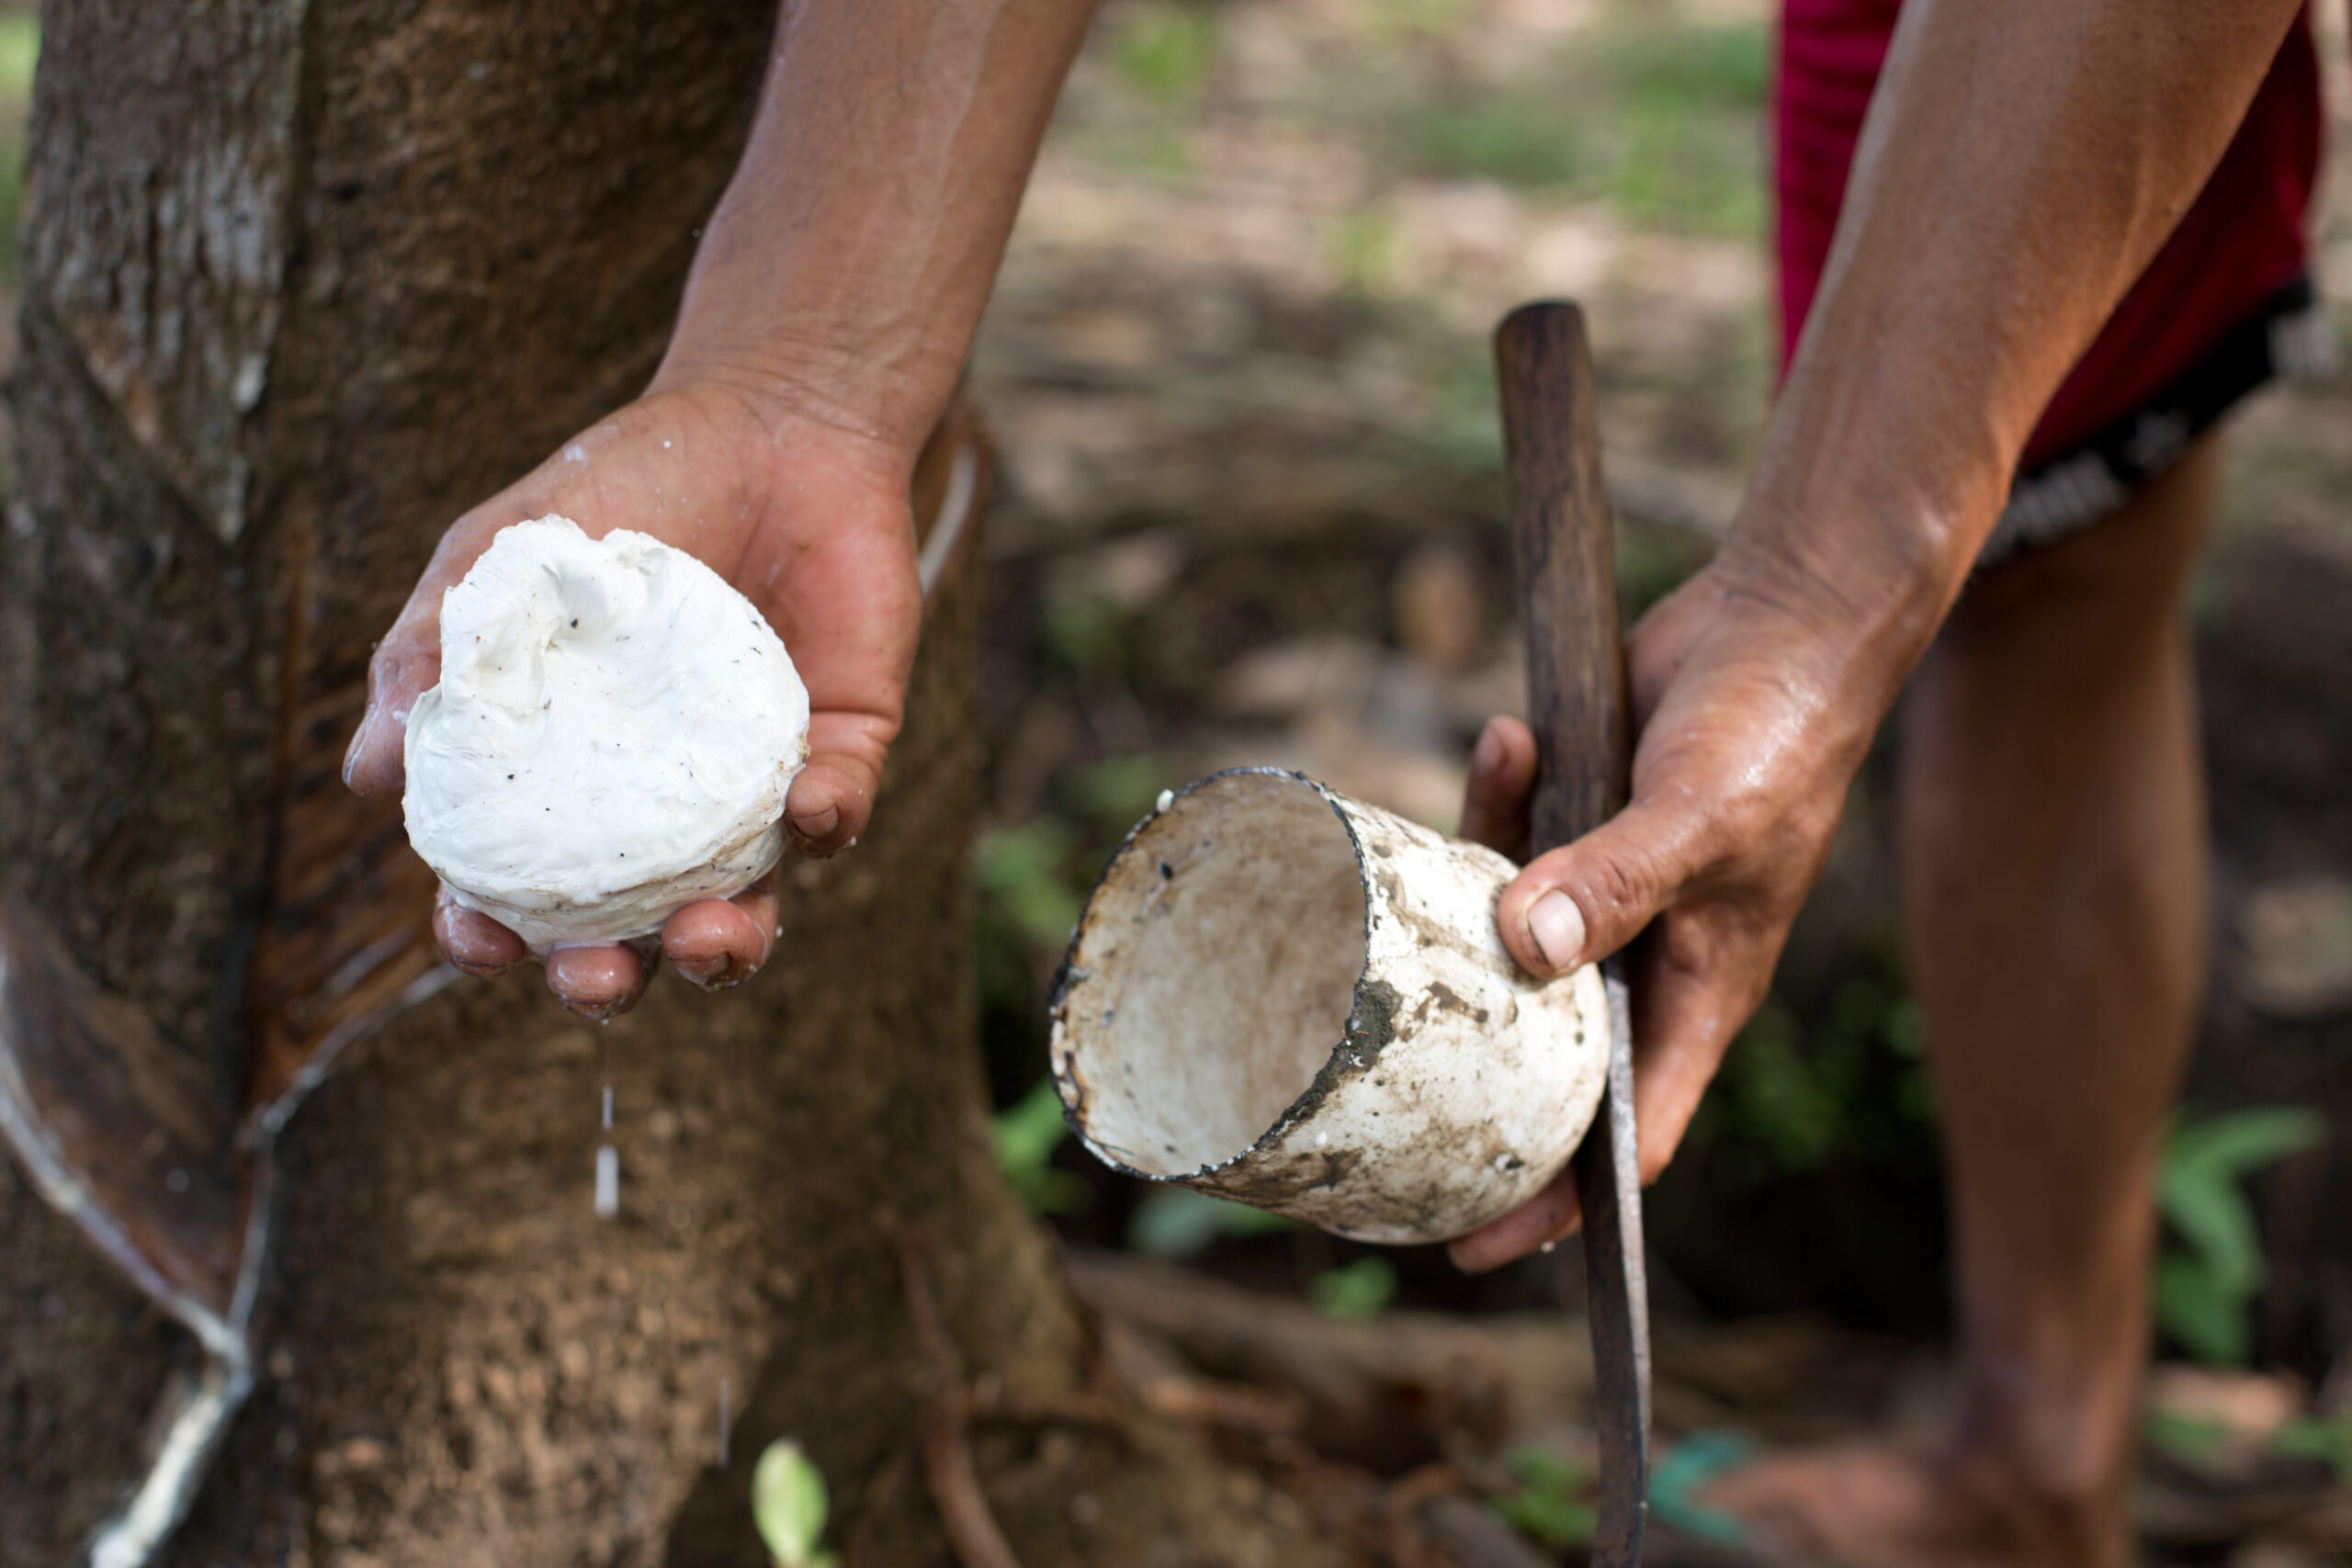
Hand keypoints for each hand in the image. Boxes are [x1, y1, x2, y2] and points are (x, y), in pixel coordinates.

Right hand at [345, 381, 923, 1016]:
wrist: (769, 422)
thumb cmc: (621, 491)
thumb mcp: (504, 559)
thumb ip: (433, 653)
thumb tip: (365, 775)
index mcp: (569, 780)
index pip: (520, 890)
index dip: (491, 932)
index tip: (477, 938)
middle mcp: (660, 808)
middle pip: (629, 933)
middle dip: (608, 977)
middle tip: (595, 976)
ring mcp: (753, 789)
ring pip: (743, 906)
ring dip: (723, 945)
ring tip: (701, 939)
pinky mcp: (843, 750)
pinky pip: (839, 812)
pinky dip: (826, 819)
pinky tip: (809, 807)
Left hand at [1447, 560, 1886, 1270]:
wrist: (1783, 613)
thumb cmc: (1775, 731)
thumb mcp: (1703, 818)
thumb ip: (1617, 884)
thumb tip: (1521, 947)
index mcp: (1695, 991)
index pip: (1625, 1132)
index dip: (1556, 1197)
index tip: (1470, 1242)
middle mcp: (1643, 956)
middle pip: (1539, 1047)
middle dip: (1465, 1063)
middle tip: (1369, 1084)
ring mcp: (1604, 890)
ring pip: (1503, 935)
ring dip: (1468, 893)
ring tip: (1464, 830)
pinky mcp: (1576, 822)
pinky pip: (1509, 838)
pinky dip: (1496, 799)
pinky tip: (1508, 737)